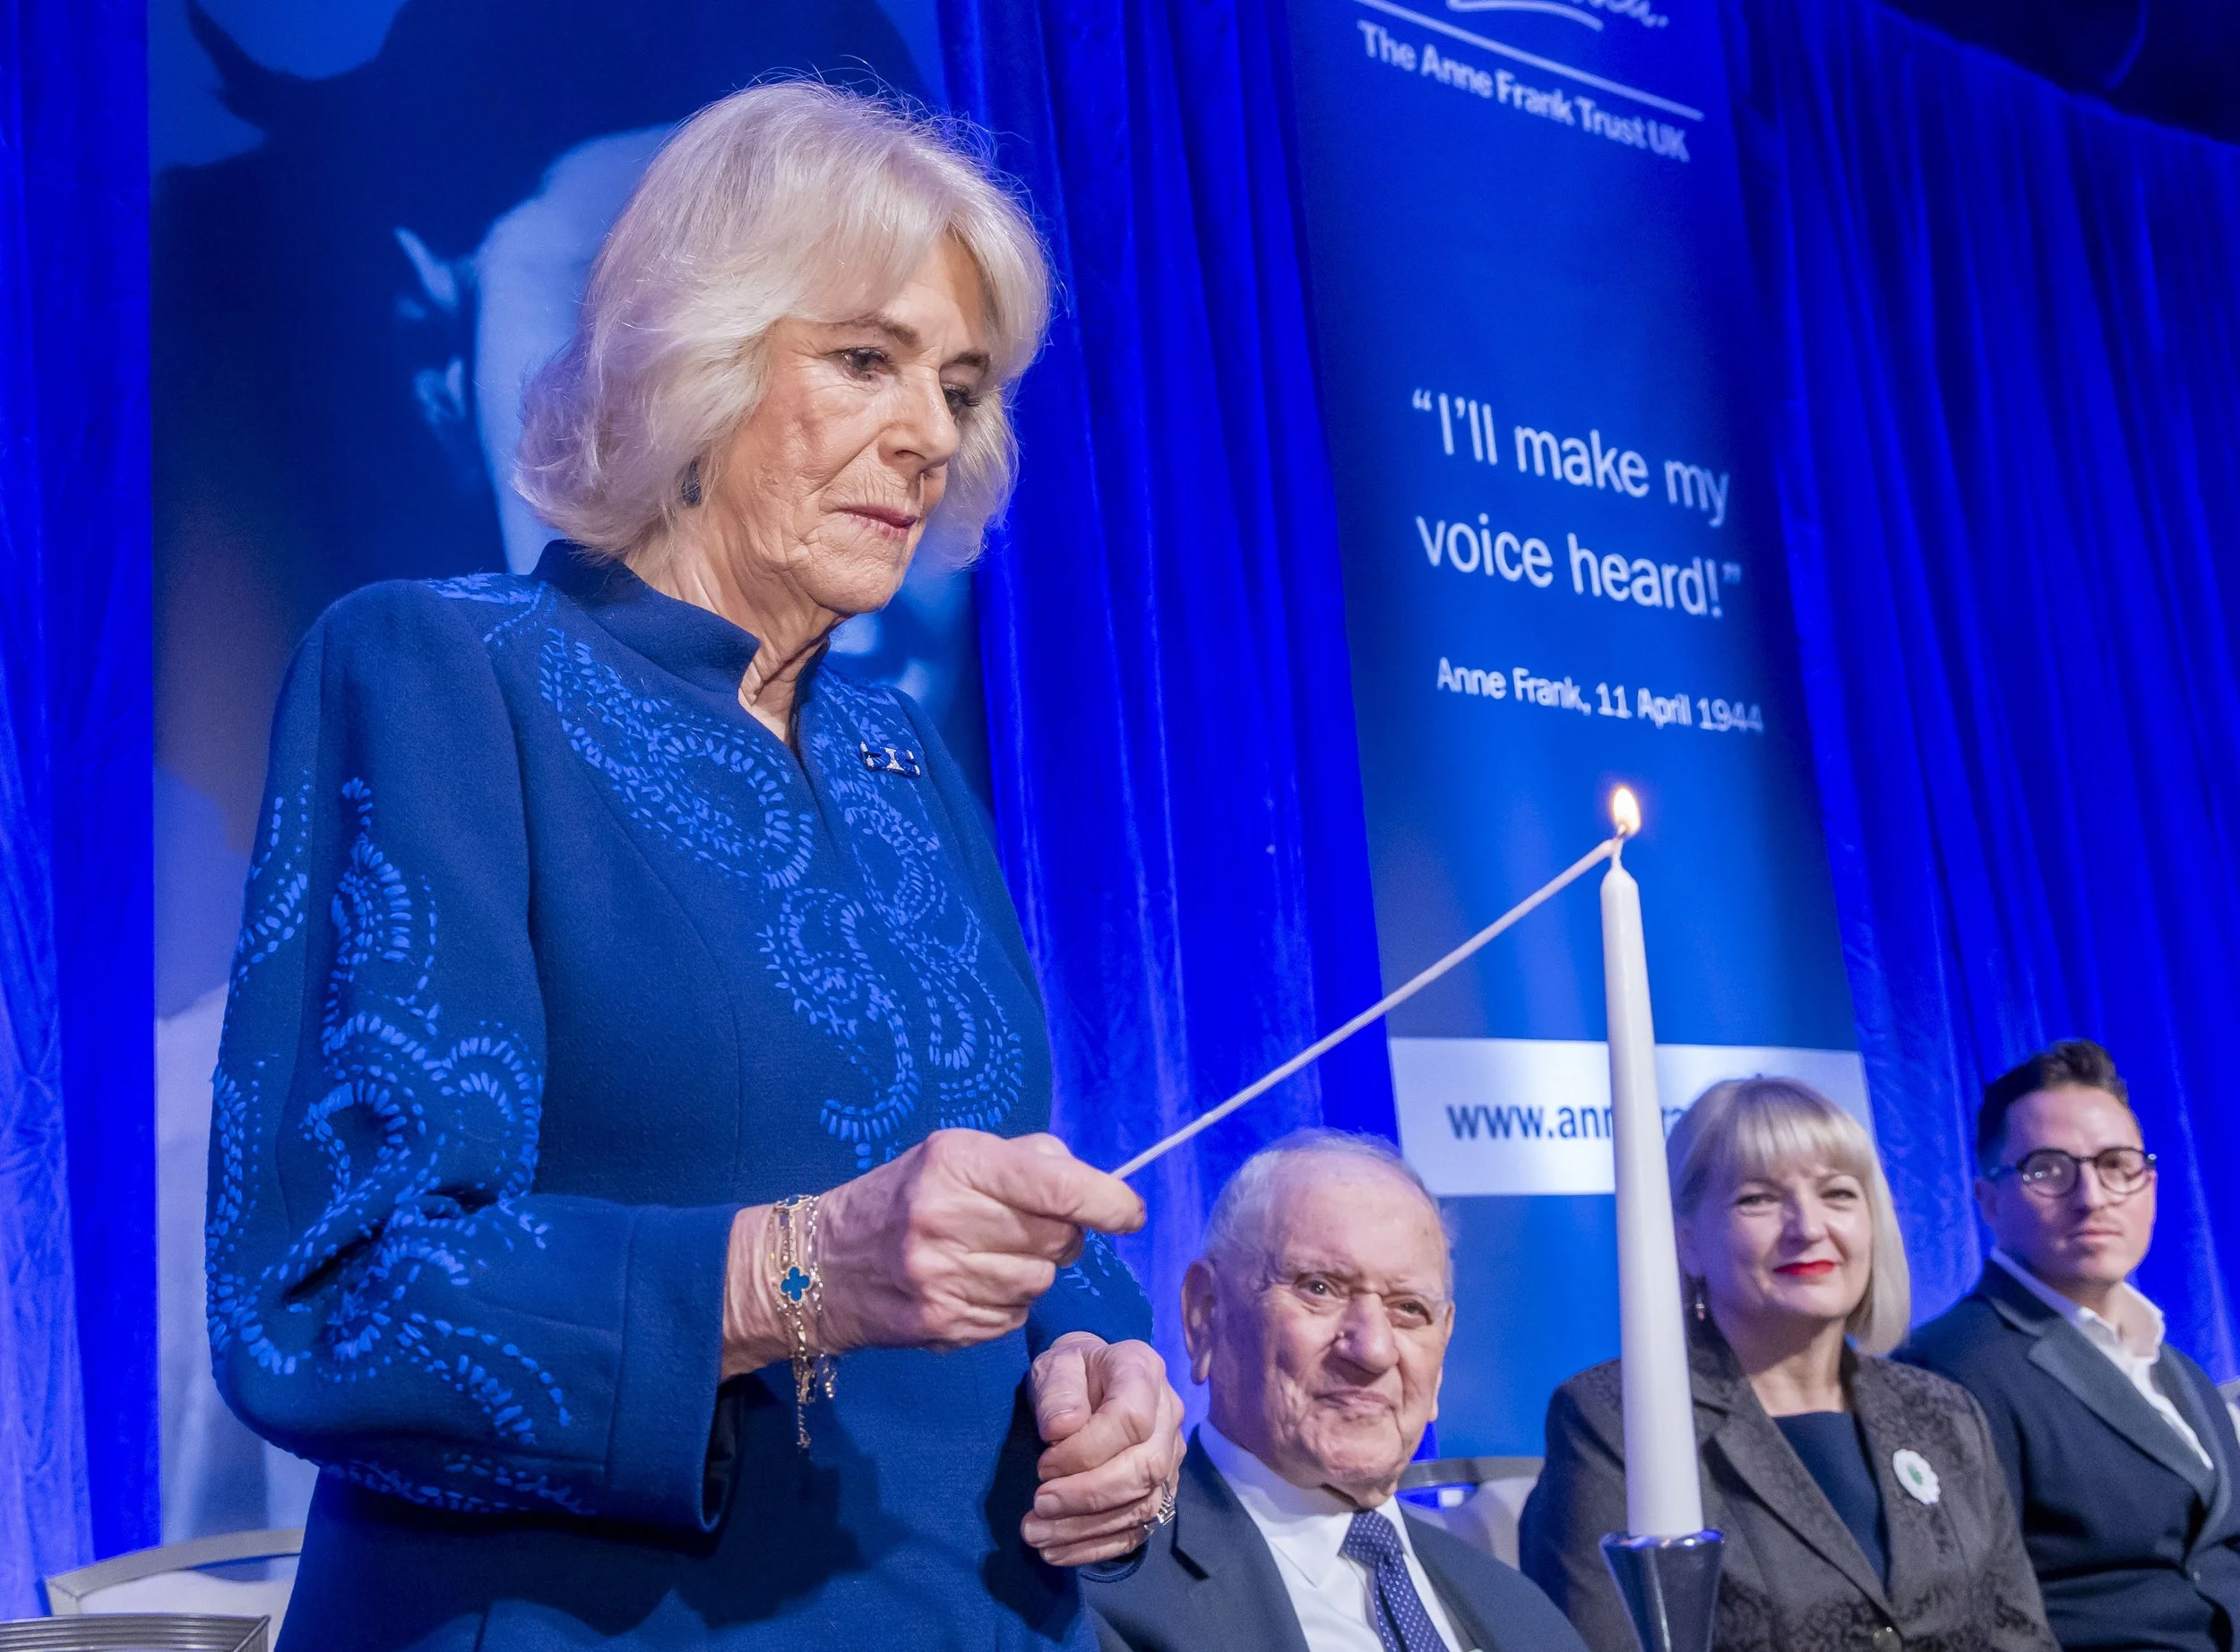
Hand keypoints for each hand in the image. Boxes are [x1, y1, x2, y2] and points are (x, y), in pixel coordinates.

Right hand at [724, 1132, 1144, 1373]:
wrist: (819, 1264)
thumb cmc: (902, 1197)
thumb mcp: (952, 1155)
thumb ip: (1027, 1161)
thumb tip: (1093, 1186)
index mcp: (955, 1162)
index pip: (1055, 1186)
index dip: (1106, 1201)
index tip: (1131, 1213)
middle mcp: (947, 1217)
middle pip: (1058, 1238)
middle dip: (1061, 1234)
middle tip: (1030, 1227)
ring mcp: (943, 1277)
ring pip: (1040, 1282)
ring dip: (1032, 1270)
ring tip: (988, 1255)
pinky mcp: (942, 1324)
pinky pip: (1013, 1316)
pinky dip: (1006, 1302)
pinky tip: (970, 1285)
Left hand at [1021, 1332, 1185, 1566]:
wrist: (1087, 1384)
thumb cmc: (1069, 1372)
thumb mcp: (1054, 1365)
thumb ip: (1057, 1391)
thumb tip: (1061, 1430)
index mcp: (1144, 1372)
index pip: (1132, 1420)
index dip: (1086, 1450)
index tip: (1043, 1463)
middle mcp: (1169, 1417)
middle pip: (1146, 1469)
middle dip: (1087, 1496)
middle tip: (1038, 1505)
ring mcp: (1171, 1458)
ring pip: (1143, 1506)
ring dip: (1085, 1528)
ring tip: (1035, 1534)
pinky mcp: (1160, 1493)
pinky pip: (1137, 1530)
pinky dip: (1095, 1547)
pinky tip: (1055, 1551)